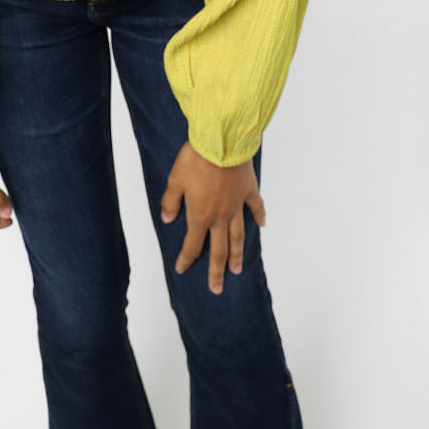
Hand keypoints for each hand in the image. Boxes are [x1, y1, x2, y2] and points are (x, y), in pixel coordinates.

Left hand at [160, 140, 265, 294]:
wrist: (222, 140)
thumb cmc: (196, 158)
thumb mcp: (175, 179)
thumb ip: (171, 202)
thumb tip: (167, 219)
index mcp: (200, 216)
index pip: (192, 245)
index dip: (186, 259)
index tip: (181, 269)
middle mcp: (220, 216)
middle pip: (219, 250)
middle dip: (216, 271)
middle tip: (216, 288)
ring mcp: (237, 205)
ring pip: (238, 236)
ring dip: (237, 254)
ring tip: (237, 269)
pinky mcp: (248, 191)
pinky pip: (256, 207)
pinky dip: (259, 217)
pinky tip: (261, 226)